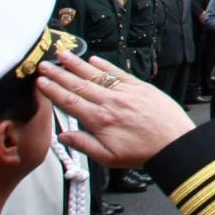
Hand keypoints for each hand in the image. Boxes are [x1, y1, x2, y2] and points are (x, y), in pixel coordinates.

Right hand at [37, 52, 192, 168]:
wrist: (174, 143)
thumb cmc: (143, 152)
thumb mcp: (108, 158)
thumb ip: (83, 145)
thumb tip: (63, 137)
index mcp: (100, 120)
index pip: (70, 102)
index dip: (53, 91)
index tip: (40, 82)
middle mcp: (110, 102)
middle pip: (78, 85)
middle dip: (59, 74)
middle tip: (44, 64)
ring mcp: (125, 92)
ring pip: (96, 75)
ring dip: (77, 65)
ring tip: (63, 55)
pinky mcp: (140, 86)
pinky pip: (118, 73)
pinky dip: (104, 65)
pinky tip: (93, 59)